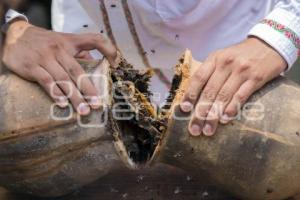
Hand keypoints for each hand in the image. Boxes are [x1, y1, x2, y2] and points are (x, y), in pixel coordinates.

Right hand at [2, 20, 116, 114]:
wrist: (15, 35)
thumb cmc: (46, 41)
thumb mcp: (64, 42)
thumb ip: (80, 53)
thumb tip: (95, 68)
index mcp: (71, 42)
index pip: (95, 39)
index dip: (108, 49)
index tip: (116, 64)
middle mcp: (59, 49)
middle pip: (78, 70)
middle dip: (89, 89)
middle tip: (97, 104)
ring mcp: (45, 57)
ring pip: (63, 79)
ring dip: (74, 96)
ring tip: (83, 110)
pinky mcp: (31, 66)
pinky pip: (45, 81)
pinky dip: (55, 93)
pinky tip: (63, 103)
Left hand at [180, 38, 286, 135]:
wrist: (269, 45)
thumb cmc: (240, 55)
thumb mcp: (222, 57)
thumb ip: (209, 72)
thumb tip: (194, 97)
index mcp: (214, 58)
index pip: (198, 78)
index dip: (190, 94)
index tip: (185, 109)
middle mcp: (226, 64)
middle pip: (210, 91)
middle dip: (200, 112)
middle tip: (195, 129)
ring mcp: (241, 71)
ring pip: (223, 96)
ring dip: (214, 115)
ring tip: (208, 130)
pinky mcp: (256, 78)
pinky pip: (241, 96)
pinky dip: (232, 108)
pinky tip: (225, 119)